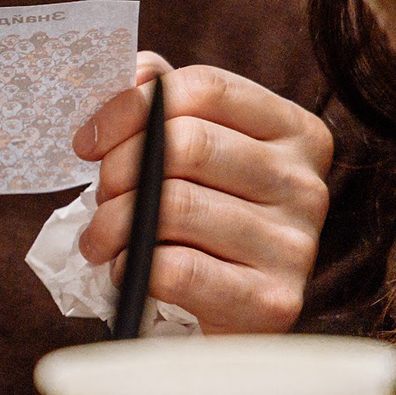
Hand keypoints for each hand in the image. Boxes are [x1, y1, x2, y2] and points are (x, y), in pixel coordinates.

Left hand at [75, 55, 331, 334]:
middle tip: (99, 196)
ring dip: (114, 222)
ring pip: (174, 205)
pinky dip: (132, 267)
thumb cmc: (198, 230)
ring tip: (100, 239)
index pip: (205, 89)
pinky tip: (127, 270)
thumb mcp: (188, 158)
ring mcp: (296, 245)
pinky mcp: (272, 301)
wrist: (220, 323)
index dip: (131, 107)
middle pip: (185, 143)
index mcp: (294, 132)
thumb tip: (138, 71)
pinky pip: (177, 268)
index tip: (88, 141)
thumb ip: (164, 104)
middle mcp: (306, 184)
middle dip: (119, 168)